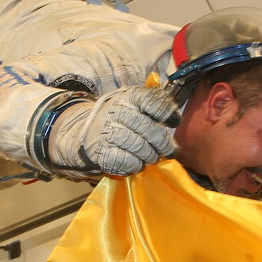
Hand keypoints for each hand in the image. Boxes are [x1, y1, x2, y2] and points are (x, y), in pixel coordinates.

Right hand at [48, 84, 178, 175]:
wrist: (84, 133)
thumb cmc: (118, 118)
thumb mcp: (132, 103)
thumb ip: (154, 104)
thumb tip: (176, 116)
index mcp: (129, 96)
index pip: (153, 101)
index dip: (167, 113)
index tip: (173, 122)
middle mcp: (117, 111)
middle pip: (149, 129)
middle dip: (163, 144)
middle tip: (168, 151)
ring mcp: (108, 131)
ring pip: (140, 147)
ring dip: (150, 156)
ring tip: (151, 157)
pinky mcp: (102, 152)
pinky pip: (127, 162)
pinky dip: (135, 165)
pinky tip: (136, 163)